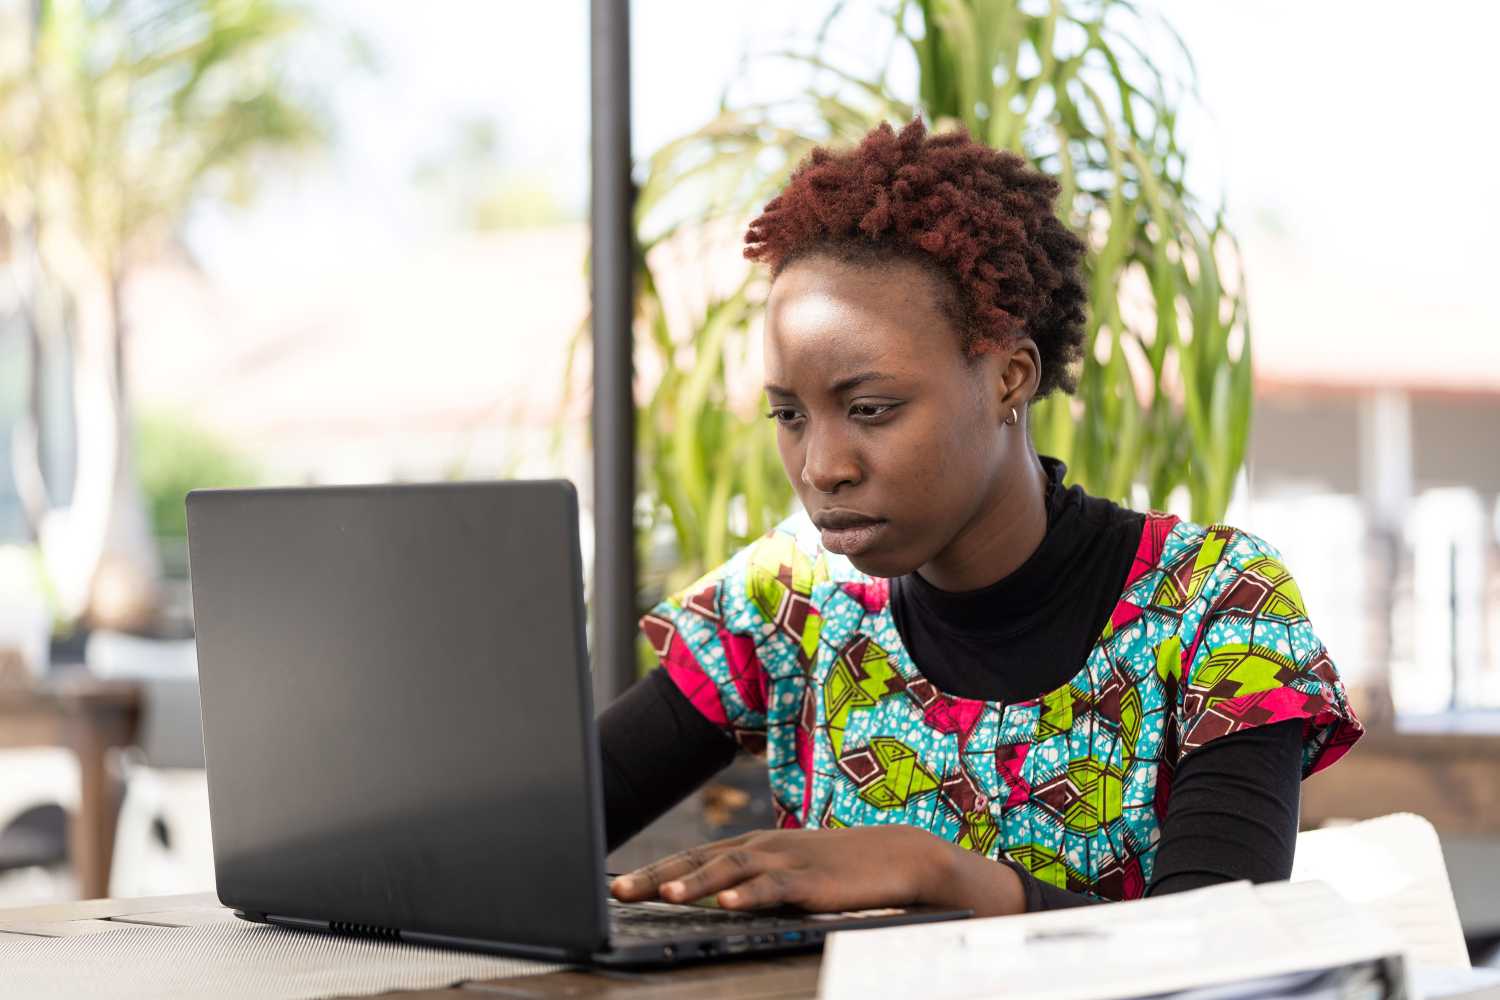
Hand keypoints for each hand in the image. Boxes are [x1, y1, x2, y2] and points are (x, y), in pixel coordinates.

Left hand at [609, 825, 1024, 915]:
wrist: (899, 855)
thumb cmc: (840, 868)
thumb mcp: (789, 869)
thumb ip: (753, 880)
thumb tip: (711, 899)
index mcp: (753, 845)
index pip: (692, 857)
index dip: (653, 869)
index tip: (616, 884)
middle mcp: (763, 846)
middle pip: (699, 860)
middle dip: (655, 876)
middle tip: (618, 891)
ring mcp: (787, 860)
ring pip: (730, 869)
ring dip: (694, 882)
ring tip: (662, 895)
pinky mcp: (812, 879)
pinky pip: (774, 887)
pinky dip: (749, 894)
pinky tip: (728, 904)